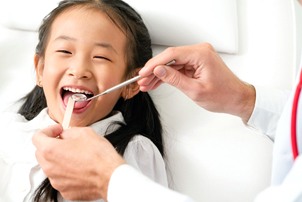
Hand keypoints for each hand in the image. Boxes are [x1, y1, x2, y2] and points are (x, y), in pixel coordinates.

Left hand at [32, 124, 124, 200]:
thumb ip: (68, 132)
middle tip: (66, 141)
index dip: (48, 131)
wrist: (110, 175)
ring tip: (76, 156)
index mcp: (50, 150)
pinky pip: (61, 178)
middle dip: (51, 145)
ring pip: (51, 167)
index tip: (57, 131)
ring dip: (59, 160)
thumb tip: (65, 135)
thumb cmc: (99, 156)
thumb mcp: (84, 132)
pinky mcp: (65, 191)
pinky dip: (67, 172)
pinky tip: (80, 167)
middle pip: (41, 153)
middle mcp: (50, 168)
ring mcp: (56, 181)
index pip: (37, 137)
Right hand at [138, 43, 254, 121]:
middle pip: (170, 58)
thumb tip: (158, 70)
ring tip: (147, 84)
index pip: (171, 55)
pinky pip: (178, 67)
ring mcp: (198, 57)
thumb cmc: (223, 95)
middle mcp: (200, 51)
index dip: (154, 64)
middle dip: (155, 70)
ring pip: (172, 63)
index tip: (144, 72)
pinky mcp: (197, 63)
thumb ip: (174, 79)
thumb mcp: (195, 90)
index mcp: (201, 54)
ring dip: (160, 74)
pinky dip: (168, 75)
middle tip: (142, 80)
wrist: (237, 99)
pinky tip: (157, 82)